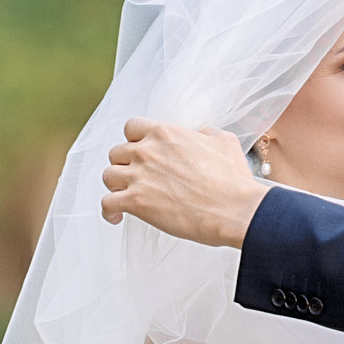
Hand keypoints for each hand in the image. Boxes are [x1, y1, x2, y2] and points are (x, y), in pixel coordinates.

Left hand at [101, 122, 267, 246]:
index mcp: (165, 133)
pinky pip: (107, 204)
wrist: (236, 209)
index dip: (135, 140)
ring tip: (127, 195)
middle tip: (137, 177)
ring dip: (116, 185)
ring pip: (108, 176)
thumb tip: (198, 134)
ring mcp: (139, 177)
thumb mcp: (224, 142)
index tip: (142, 152)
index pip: (132, 127)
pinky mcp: (136, 203)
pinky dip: (109, 211)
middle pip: (117, 152)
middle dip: (125, 165)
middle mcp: (147, 151)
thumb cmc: (233, 180)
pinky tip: (117, 216)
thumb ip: (205, 133)